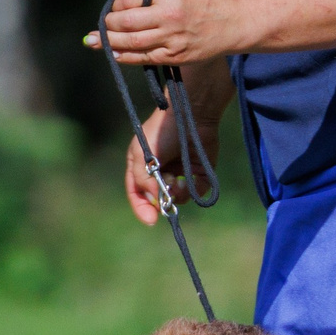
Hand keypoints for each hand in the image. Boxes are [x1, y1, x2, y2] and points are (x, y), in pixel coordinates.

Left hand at [87, 0, 241, 66]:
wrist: (232, 22)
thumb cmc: (202, 2)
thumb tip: (119, 3)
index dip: (116, 4)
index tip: (114, 7)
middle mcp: (168, 16)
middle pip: (125, 22)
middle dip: (108, 24)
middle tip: (101, 25)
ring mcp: (171, 39)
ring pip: (130, 42)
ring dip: (108, 41)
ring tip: (92, 41)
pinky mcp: (174, 57)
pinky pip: (142, 57)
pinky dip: (124, 56)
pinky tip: (113, 53)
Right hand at [123, 106, 221, 225]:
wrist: (191, 114)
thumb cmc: (162, 131)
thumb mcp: (143, 154)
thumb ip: (143, 180)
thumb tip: (156, 200)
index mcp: (141, 167)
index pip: (137, 194)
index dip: (142, 209)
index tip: (151, 220)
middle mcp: (160, 172)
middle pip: (158, 199)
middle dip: (163, 200)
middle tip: (168, 194)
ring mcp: (179, 173)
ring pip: (179, 198)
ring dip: (179, 194)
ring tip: (179, 181)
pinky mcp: (198, 172)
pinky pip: (197, 191)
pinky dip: (195, 189)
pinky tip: (192, 178)